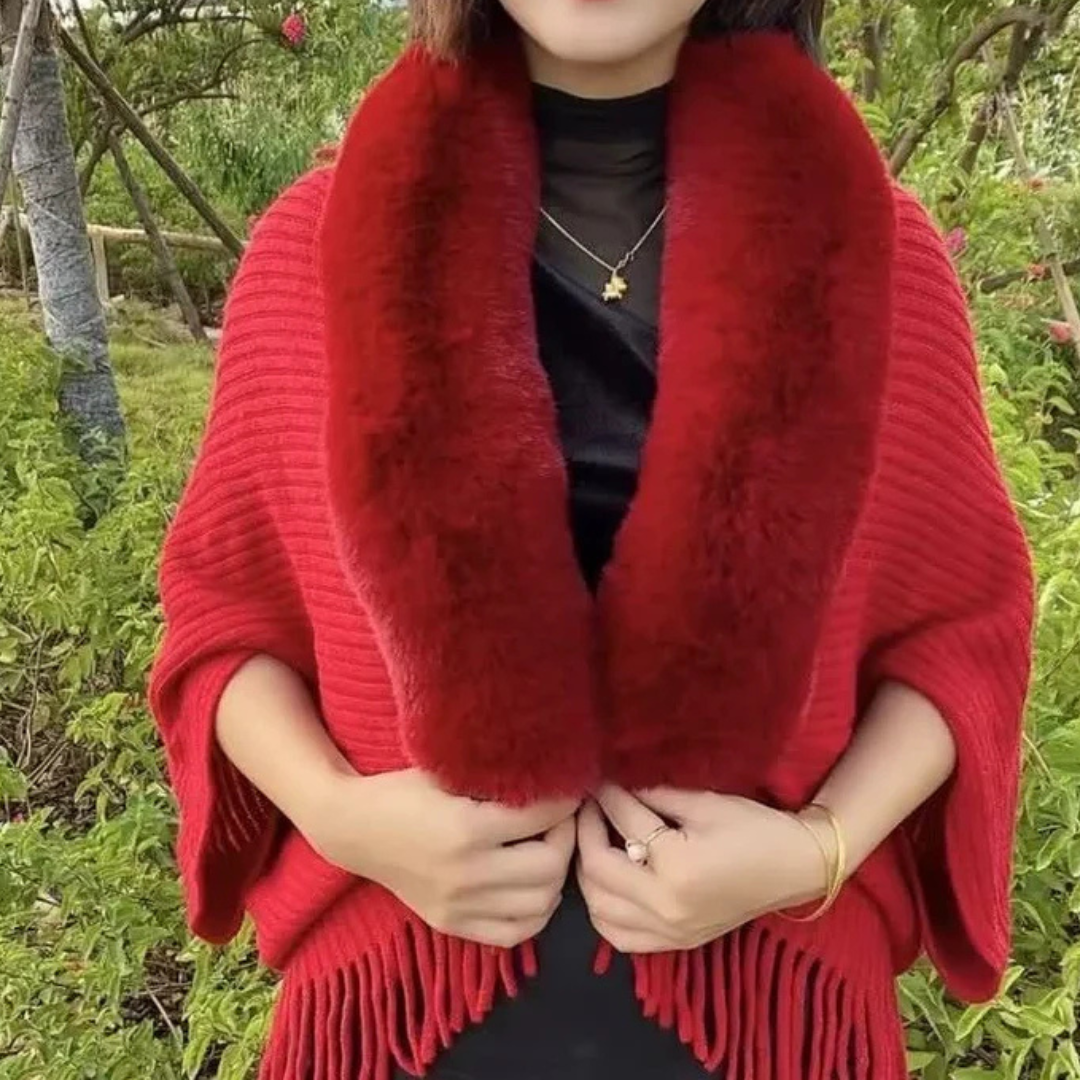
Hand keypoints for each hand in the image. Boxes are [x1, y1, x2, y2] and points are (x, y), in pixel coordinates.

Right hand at [304, 768, 578, 948]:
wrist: (352, 829)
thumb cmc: (402, 790)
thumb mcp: (448, 771)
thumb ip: (497, 776)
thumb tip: (551, 772)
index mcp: (466, 829)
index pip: (541, 817)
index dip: (564, 800)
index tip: (569, 787)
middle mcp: (466, 874)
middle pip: (549, 866)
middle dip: (566, 837)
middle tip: (563, 818)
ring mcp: (459, 906)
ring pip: (541, 903)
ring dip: (555, 874)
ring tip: (550, 848)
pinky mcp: (452, 925)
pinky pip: (515, 933)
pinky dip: (536, 910)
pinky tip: (534, 884)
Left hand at [576, 785, 827, 953]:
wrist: (797, 866)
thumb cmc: (755, 828)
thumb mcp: (704, 802)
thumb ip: (654, 794)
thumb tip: (614, 783)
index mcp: (676, 868)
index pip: (625, 823)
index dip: (608, 795)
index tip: (597, 778)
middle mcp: (666, 907)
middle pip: (598, 871)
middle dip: (586, 832)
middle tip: (589, 807)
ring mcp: (670, 932)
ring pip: (600, 910)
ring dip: (588, 874)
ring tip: (595, 842)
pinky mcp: (676, 943)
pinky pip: (619, 937)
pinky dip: (603, 912)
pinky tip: (607, 885)